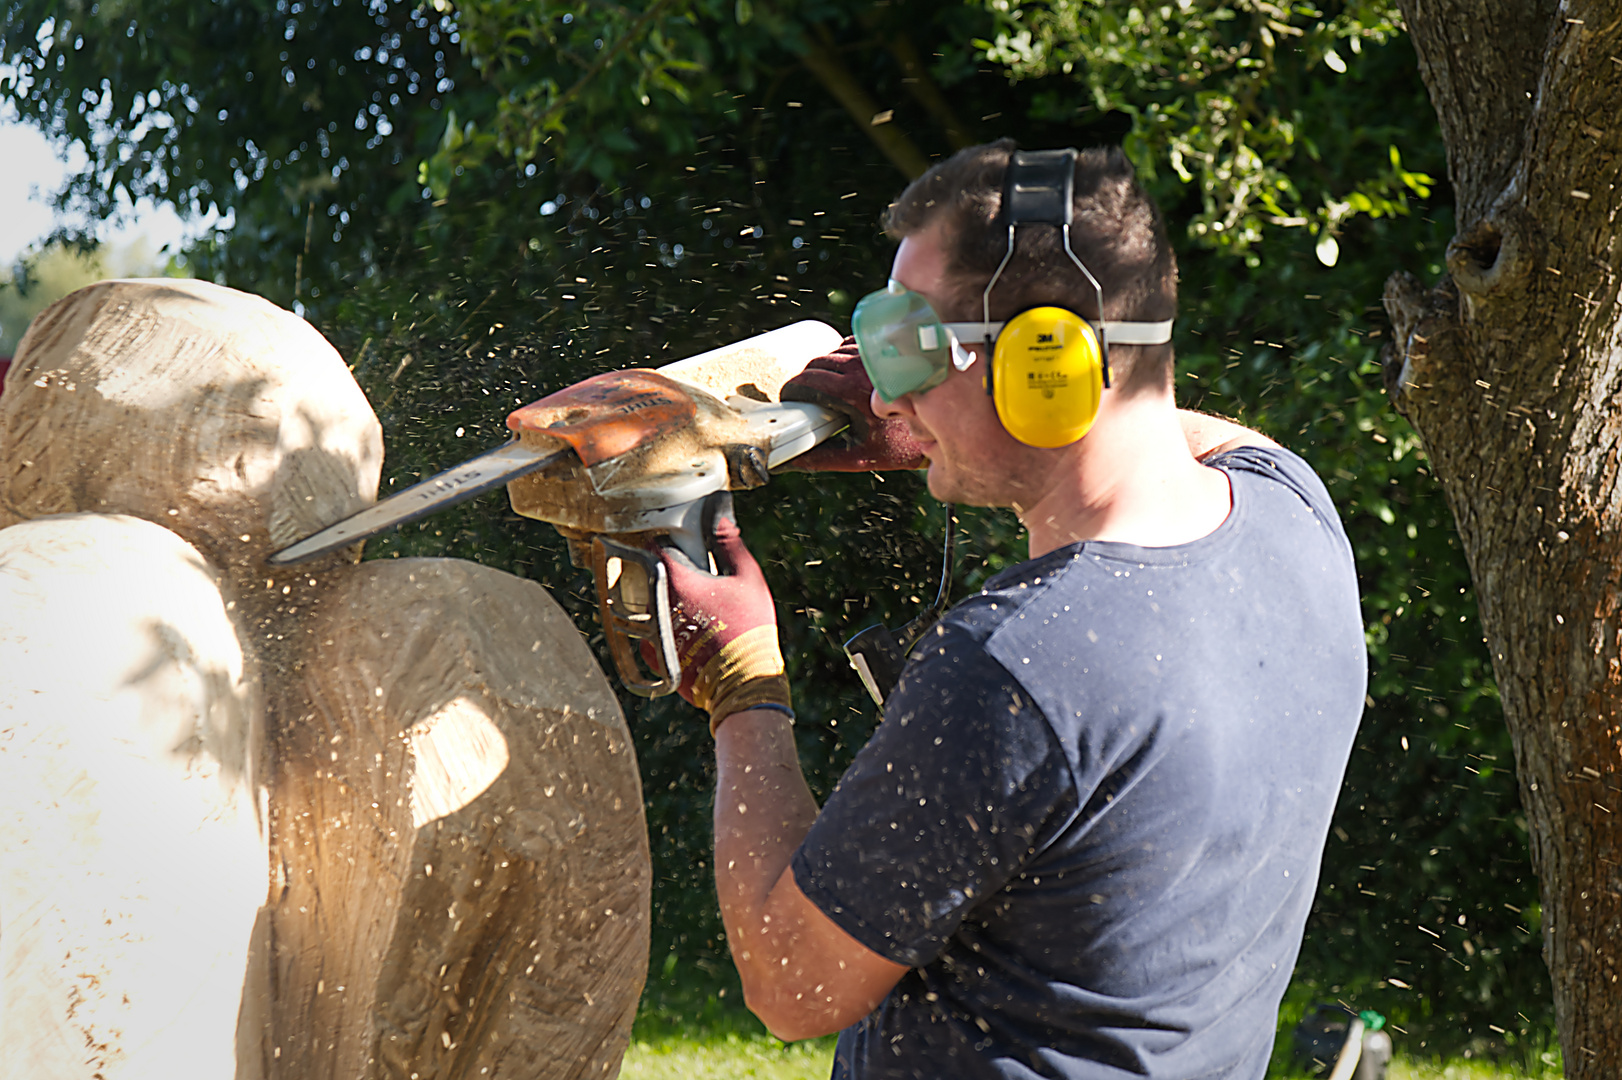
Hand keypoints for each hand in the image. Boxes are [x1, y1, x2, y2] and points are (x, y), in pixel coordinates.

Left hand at [649, 493, 792, 733]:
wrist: (742, 682)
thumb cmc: (748, 627)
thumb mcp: (747, 577)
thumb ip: (728, 542)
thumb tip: (719, 511)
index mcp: (675, 581)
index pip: (654, 546)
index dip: (663, 539)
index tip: (674, 539)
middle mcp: (655, 604)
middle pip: (645, 575)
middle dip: (660, 569)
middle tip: (684, 571)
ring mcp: (651, 631)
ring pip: (645, 604)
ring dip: (658, 597)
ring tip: (686, 600)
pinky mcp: (654, 655)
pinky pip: (649, 632)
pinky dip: (661, 626)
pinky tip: (683, 627)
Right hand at [779, 337, 926, 471]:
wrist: (938, 429)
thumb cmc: (899, 446)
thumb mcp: (858, 455)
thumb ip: (821, 457)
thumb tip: (789, 461)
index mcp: (853, 391)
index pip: (809, 380)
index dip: (794, 389)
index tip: (790, 399)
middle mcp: (864, 368)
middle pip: (819, 362)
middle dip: (806, 378)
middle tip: (804, 396)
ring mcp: (877, 355)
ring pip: (834, 350)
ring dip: (824, 366)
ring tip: (823, 387)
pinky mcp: (886, 349)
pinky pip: (852, 344)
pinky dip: (842, 355)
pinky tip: (843, 373)